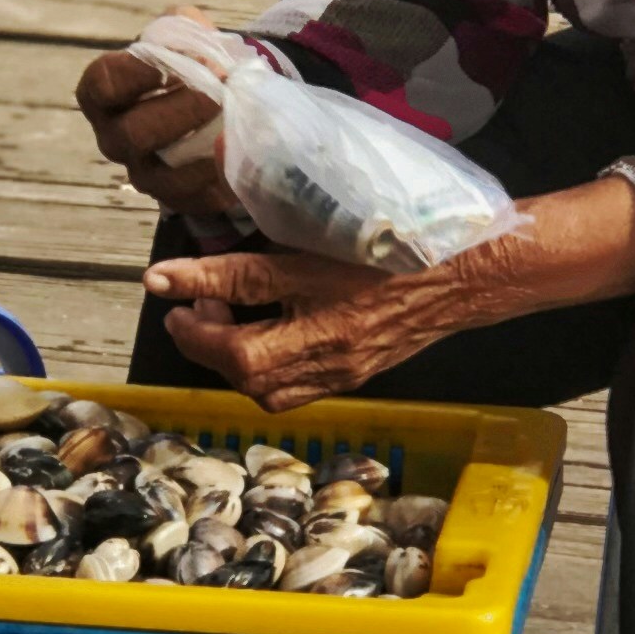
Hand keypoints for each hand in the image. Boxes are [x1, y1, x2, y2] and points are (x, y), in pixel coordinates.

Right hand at [78, 43, 221, 210]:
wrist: (214, 101)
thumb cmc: (187, 63)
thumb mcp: (181, 34)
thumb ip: (182, 29)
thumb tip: (197, 49)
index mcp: (103, 95)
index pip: (102, 85)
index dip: (138, 72)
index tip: (178, 60)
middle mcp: (113, 138)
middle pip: (133, 133)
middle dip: (182, 110)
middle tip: (219, 91)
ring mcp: (141, 173)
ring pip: (162, 176)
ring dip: (203, 147)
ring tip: (234, 121)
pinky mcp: (174, 198)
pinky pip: (195, 198)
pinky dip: (220, 176)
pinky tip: (239, 151)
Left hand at [147, 179, 634, 412]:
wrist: (470, 271)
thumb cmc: (398, 245)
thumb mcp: (317, 245)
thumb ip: (245, 265)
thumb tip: (172, 272)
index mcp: (324, 327)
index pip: (236, 334)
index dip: (193, 304)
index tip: (164, 284)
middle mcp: (331, 360)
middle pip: (247, 373)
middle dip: (207, 341)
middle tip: (192, 304)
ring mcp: (343, 373)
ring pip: (267, 388)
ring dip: (233, 359)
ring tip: (222, 320)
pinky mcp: (353, 375)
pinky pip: (293, 388)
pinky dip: (264, 367)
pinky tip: (263, 334)